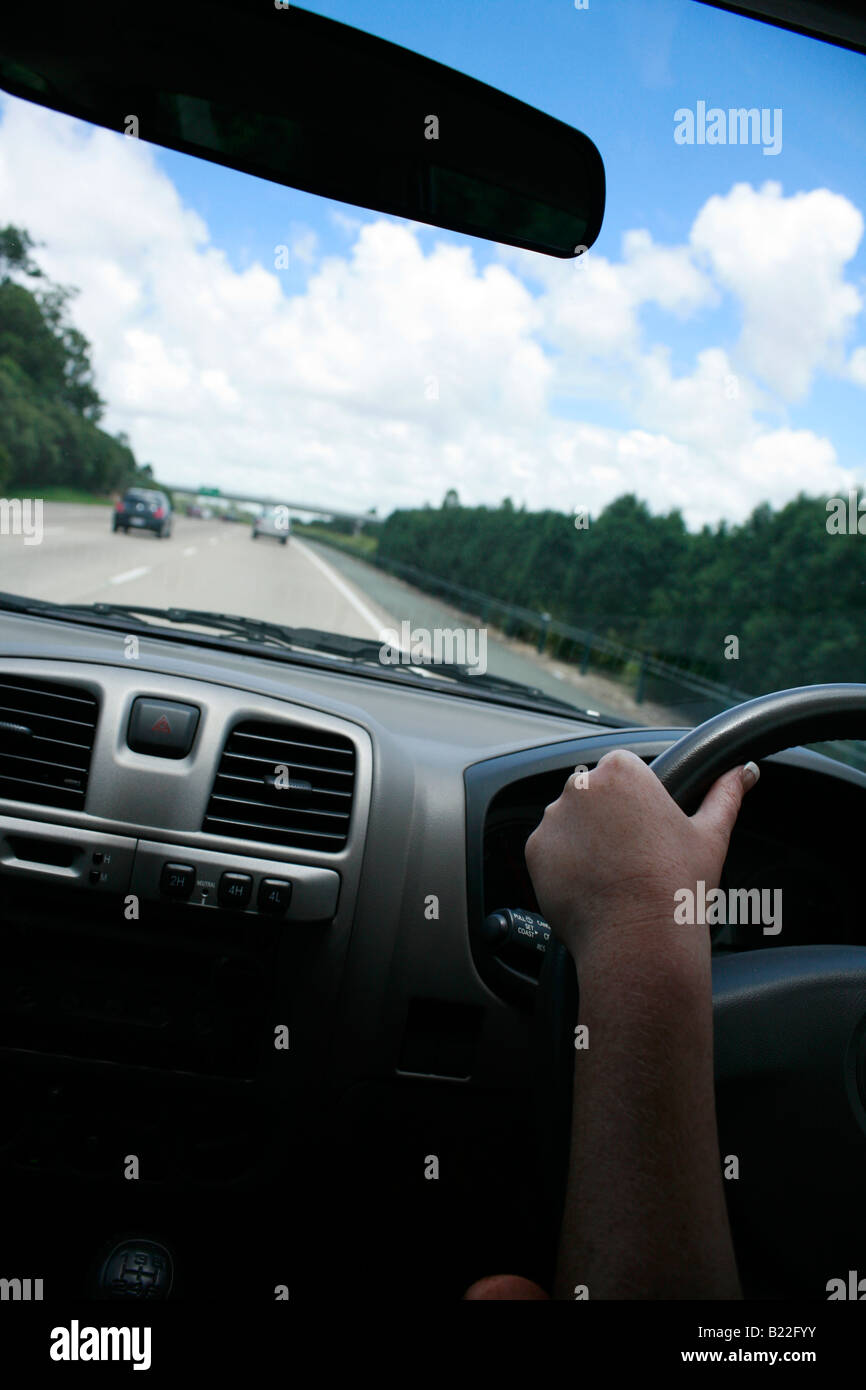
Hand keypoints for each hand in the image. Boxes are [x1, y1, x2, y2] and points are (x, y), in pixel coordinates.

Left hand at [524, 749, 758, 966]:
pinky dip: (566, 865)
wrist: (640, 940)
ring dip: (585, 840)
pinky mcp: (535, 851)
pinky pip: (550, 851)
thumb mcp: (711, 835)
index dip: (637, 802)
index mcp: (622, 771)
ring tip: (613, 875)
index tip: (647, 829)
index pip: (622, 770)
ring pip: (570, 822)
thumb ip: (725, 794)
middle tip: (633, 856)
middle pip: (593, 793)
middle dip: (608, 818)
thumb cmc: (678, 886)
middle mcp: (580, 786)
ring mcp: (553, 818)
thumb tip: (745, 771)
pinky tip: (593, 886)